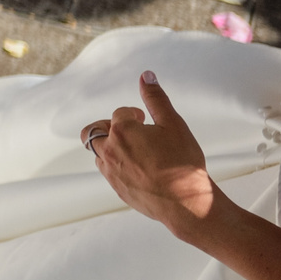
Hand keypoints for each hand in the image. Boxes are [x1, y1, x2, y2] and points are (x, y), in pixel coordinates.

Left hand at [88, 73, 222, 238]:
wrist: (187, 203)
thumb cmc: (183, 163)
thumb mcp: (174, 125)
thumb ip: (156, 99)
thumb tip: (146, 76)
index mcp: (122, 132)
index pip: (119, 113)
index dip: (134, 115)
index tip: (144, 120)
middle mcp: (109, 150)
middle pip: (93, 131)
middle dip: (109, 126)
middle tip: (131, 131)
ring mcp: (110, 171)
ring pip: (98, 152)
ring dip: (110, 146)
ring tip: (135, 150)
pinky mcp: (116, 188)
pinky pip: (107, 171)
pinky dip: (116, 164)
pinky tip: (138, 167)